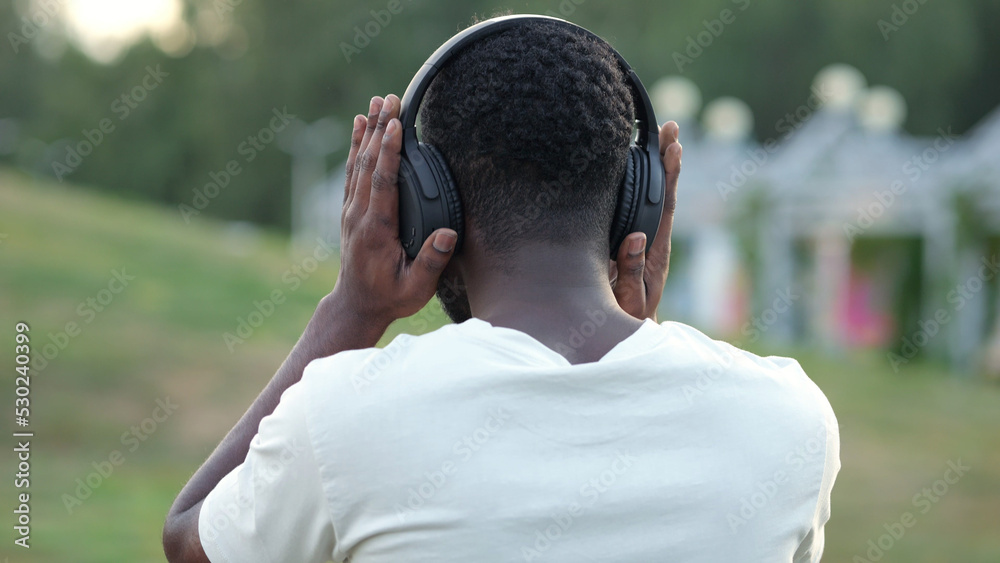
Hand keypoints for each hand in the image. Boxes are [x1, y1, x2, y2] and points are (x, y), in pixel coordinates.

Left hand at [332, 94, 457, 331]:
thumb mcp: (415, 288)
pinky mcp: (351, 210)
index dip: (389, 152)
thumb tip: (448, 234)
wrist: (356, 305)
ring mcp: (352, 211)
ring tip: (376, 103)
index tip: (396, 126)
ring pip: (359, 163)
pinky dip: (356, 147)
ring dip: (367, 132)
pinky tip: (360, 127)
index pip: (383, 182)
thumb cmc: (390, 297)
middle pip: (369, 164)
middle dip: (379, 130)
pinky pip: (353, 172)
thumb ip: (431, 261)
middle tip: (389, 100)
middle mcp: (360, 215)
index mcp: (377, 229)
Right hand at [610, 121, 681, 320]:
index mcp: (656, 249)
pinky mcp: (631, 240)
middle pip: (664, 192)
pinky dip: (638, 182)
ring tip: (659, 134)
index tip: (674, 147)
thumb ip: (631, 269)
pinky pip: (637, 206)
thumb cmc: (628, 315)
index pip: (665, 205)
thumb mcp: (629, 297)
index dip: (671, 175)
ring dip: (656, 166)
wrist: (630, 329)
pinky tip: (633, 163)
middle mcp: (653, 238)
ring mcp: (644, 238)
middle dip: (668, 158)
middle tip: (672, 126)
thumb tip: (637, 236)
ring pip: (652, 197)